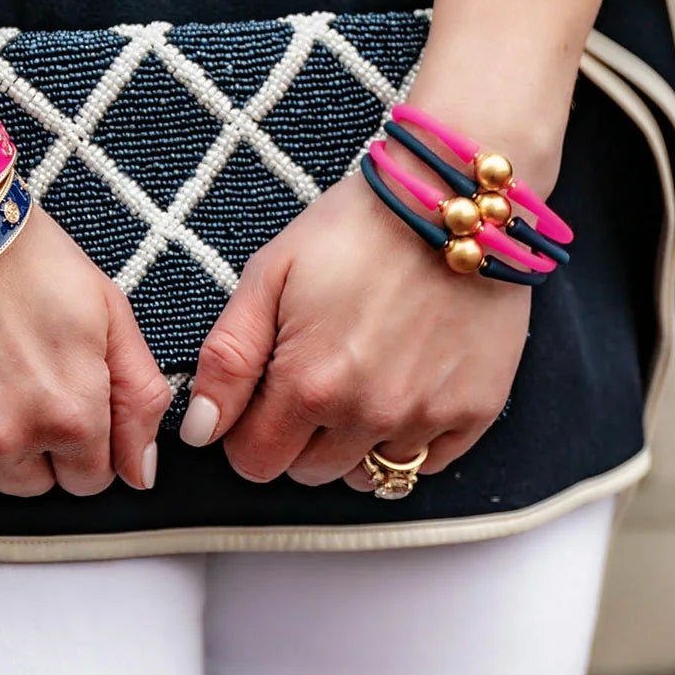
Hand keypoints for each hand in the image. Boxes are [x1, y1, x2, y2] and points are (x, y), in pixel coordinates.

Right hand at [0, 201, 172, 506]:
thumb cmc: (19, 254)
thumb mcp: (108, 309)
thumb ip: (138, 396)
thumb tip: (140, 475)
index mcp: (71, 412)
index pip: (89, 479)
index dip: (78, 443)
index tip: (56, 402)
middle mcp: (9, 438)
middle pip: (30, 487)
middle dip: (28, 448)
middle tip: (8, 384)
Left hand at [179, 157, 534, 488]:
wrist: (453, 197)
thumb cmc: (355, 227)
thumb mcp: (269, 274)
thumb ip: (228, 359)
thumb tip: (199, 431)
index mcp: (308, 384)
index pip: (255, 462)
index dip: (248, 433)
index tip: (263, 396)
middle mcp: (368, 414)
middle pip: (308, 473)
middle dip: (298, 437)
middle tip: (315, 375)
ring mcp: (426, 417)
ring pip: (366, 477)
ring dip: (352, 443)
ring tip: (362, 378)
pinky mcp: (474, 411)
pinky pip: (426, 465)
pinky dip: (408, 440)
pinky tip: (405, 385)